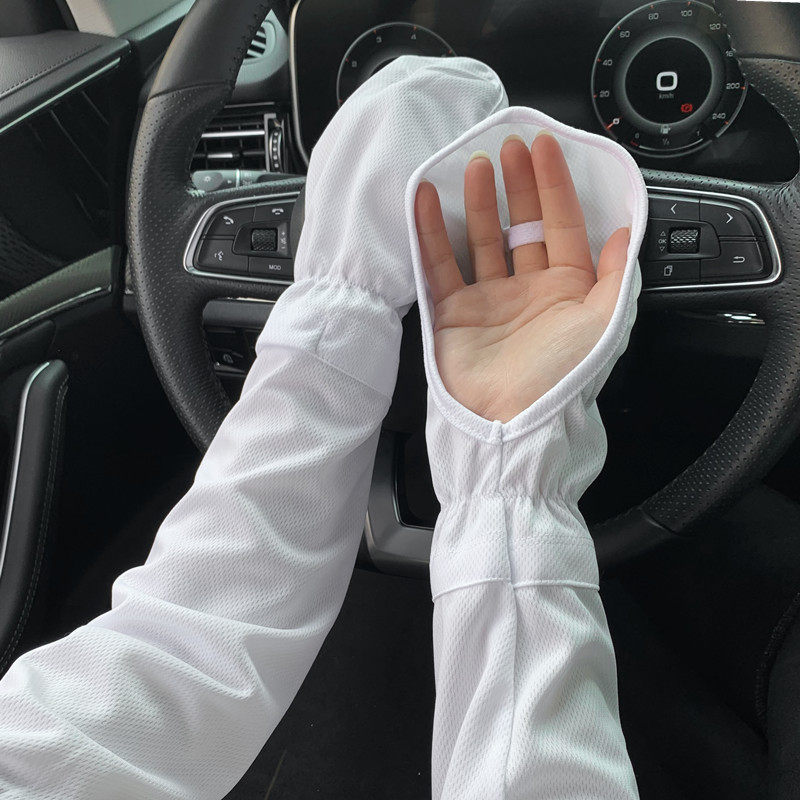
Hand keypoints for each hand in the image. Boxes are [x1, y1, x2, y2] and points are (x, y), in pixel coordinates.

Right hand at [414, 132, 629, 422]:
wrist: (512, 422)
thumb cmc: (563, 376)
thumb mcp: (606, 321)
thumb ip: (617, 273)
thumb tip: (624, 233)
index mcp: (569, 292)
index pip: (564, 225)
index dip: (556, 185)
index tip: (545, 147)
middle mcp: (530, 293)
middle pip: (523, 226)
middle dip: (519, 186)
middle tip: (510, 149)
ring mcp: (490, 301)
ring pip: (483, 240)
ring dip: (480, 202)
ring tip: (477, 166)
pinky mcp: (453, 313)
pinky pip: (440, 265)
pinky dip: (432, 232)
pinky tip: (430, 199)